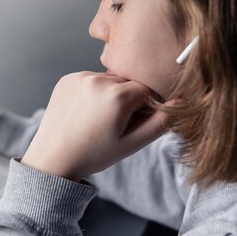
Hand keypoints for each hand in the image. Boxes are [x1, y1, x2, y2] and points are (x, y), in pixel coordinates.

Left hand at [21, 72, 173, 180]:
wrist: (53, 158)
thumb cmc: (94, 154)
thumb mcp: (132, 143)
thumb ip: (161, 122)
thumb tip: (183, 101)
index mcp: (117, 96)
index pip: (148, 90)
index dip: (144, 109)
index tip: (131, 125)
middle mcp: (98, 80)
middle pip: (129, 83)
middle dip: (128, 100)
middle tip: (113, 125)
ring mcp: (80, 77)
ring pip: (110, 80)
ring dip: (110, 95)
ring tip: (97, 120)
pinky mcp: (67, 79)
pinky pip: (91, 80)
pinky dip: (93, 92)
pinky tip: (85, 112)